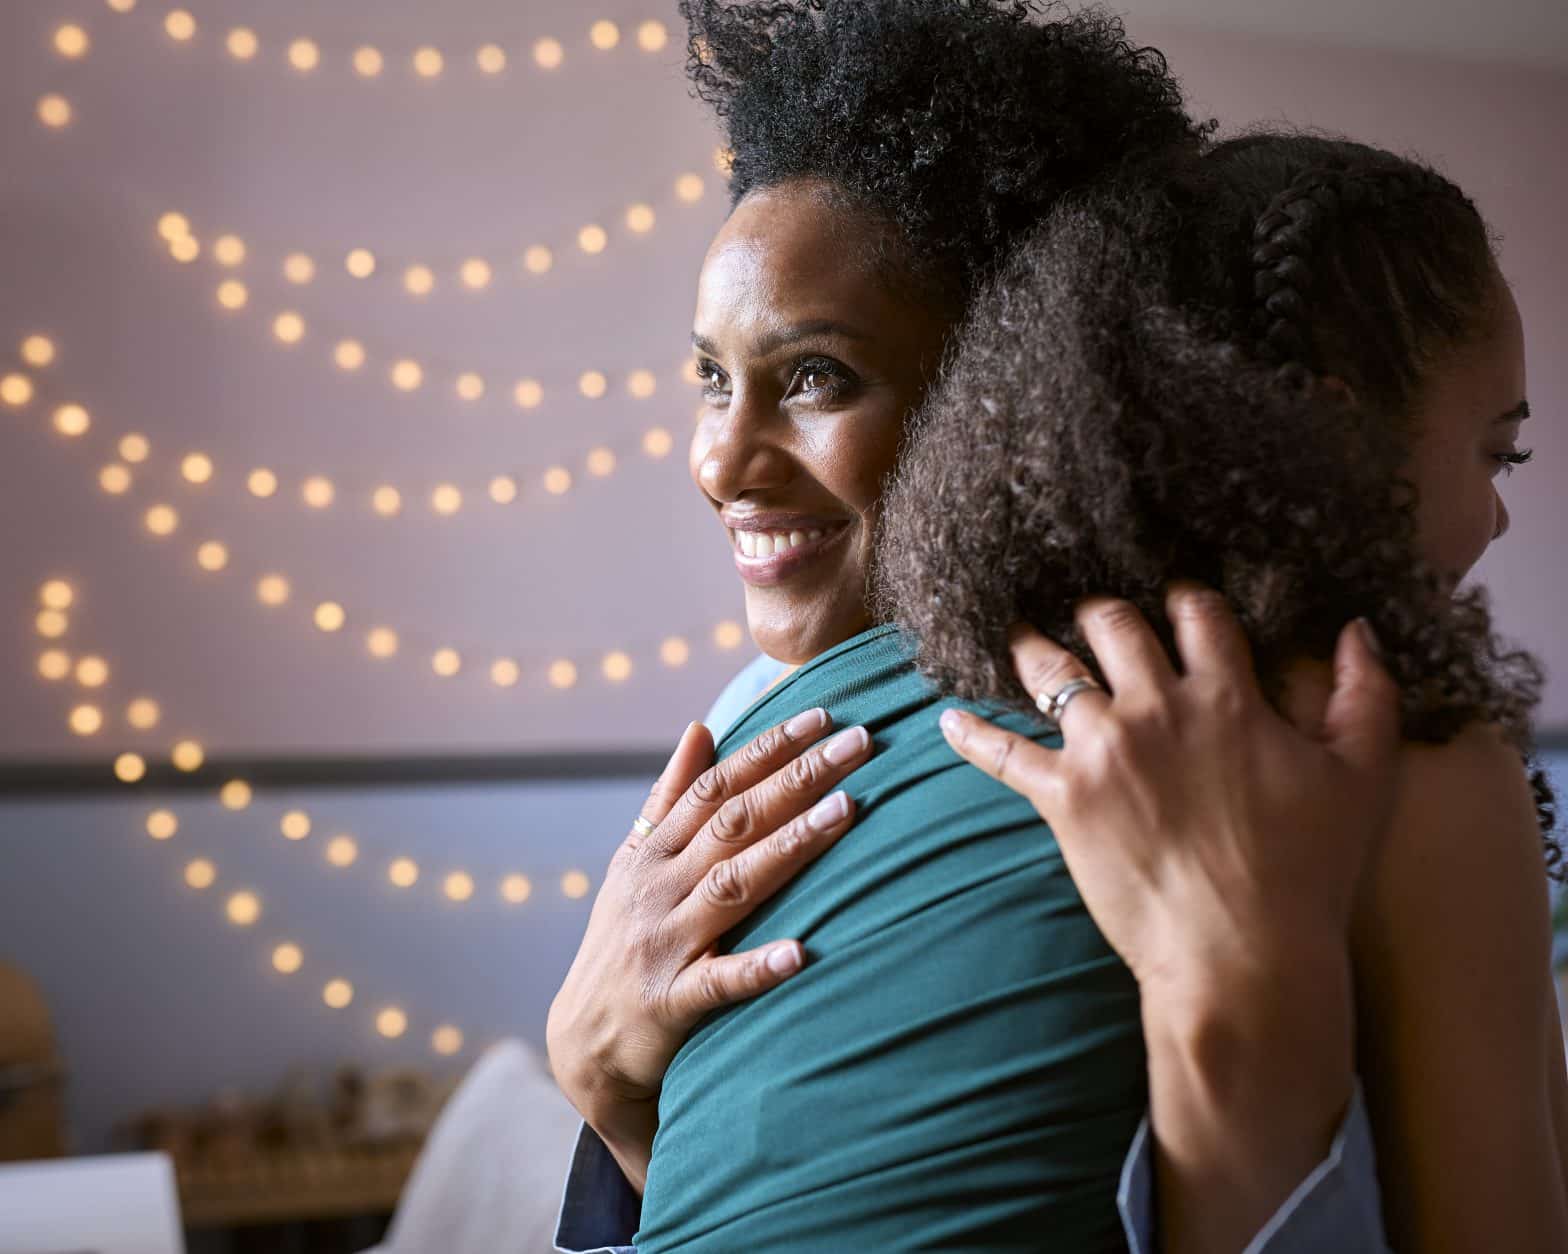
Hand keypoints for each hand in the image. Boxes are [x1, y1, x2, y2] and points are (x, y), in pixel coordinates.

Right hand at [546, 710, 872, 1192]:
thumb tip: (700, 727)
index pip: (718, 785)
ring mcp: (665, 942)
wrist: (584, 1042)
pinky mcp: (673, 1001)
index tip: (823, 715)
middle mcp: (659, 887)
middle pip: (735, 821)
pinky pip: (721, 980)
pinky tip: (801, 951)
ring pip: (735, 884)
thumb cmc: (624, 940)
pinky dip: (759, 965)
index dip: (769, 748)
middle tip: (860, 742)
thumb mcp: (635, 864)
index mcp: (654, 851)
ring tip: (846, 809)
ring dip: (791, 845)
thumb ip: (670, 798)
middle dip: (798, 777)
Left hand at [938, 583, 1398, 1252]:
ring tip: (1011, 631)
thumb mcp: (1362, 776)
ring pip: (1049, 672)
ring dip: (1029, 646)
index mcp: (1225, 695)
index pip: (1196, 613)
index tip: (1173, 598)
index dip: (1184, 598)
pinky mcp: (1062, 799)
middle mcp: (1156, 707)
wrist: (1242, 954)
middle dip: (1098, 610)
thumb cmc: (1308, 871)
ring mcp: (1102, 750)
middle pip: (1111, 625)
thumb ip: (1364, 695)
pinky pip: (1003, 755)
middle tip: (1086, 609)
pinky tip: (946, 719)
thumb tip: (1355, 630)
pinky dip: (970, 734)